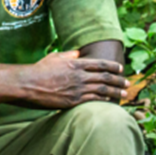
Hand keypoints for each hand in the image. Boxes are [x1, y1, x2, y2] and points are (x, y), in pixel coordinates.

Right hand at [13, 50, 128, 108]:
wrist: (28, 84)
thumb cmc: (39, 70)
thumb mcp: (54, 57)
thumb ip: (68, 54)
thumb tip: (78, 53)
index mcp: (75, 63)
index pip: (100, 64)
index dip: (112, 66)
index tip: (121, 68)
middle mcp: (79, 75)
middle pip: (105, 77)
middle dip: (118, 80)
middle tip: (127, 82)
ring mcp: (77, 88)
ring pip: (102, 89)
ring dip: (115, 91)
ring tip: (124, 93)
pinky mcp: (73, 101)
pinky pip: (93, 100)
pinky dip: (104, 100)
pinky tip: (111, 101)